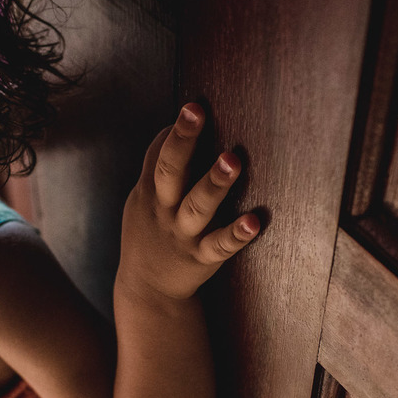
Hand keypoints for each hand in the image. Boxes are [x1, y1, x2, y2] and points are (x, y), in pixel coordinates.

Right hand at [117, 103, 259, 301]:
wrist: (147, 290)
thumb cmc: (150, 235)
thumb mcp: (143, 201)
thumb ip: (157, 169)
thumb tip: (172, 129)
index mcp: (150, 194)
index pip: (157, 156)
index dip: (173, 132)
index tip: (192, 107)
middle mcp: (164, 211)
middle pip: (170, 171)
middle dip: (182, 140)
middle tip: (195, 111)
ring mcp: (183, 235)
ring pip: (198, 206)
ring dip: (214, 183)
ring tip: (232, 160)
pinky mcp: (202, 258)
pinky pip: (220, 246)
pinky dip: (237, 234)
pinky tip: (255, 221)